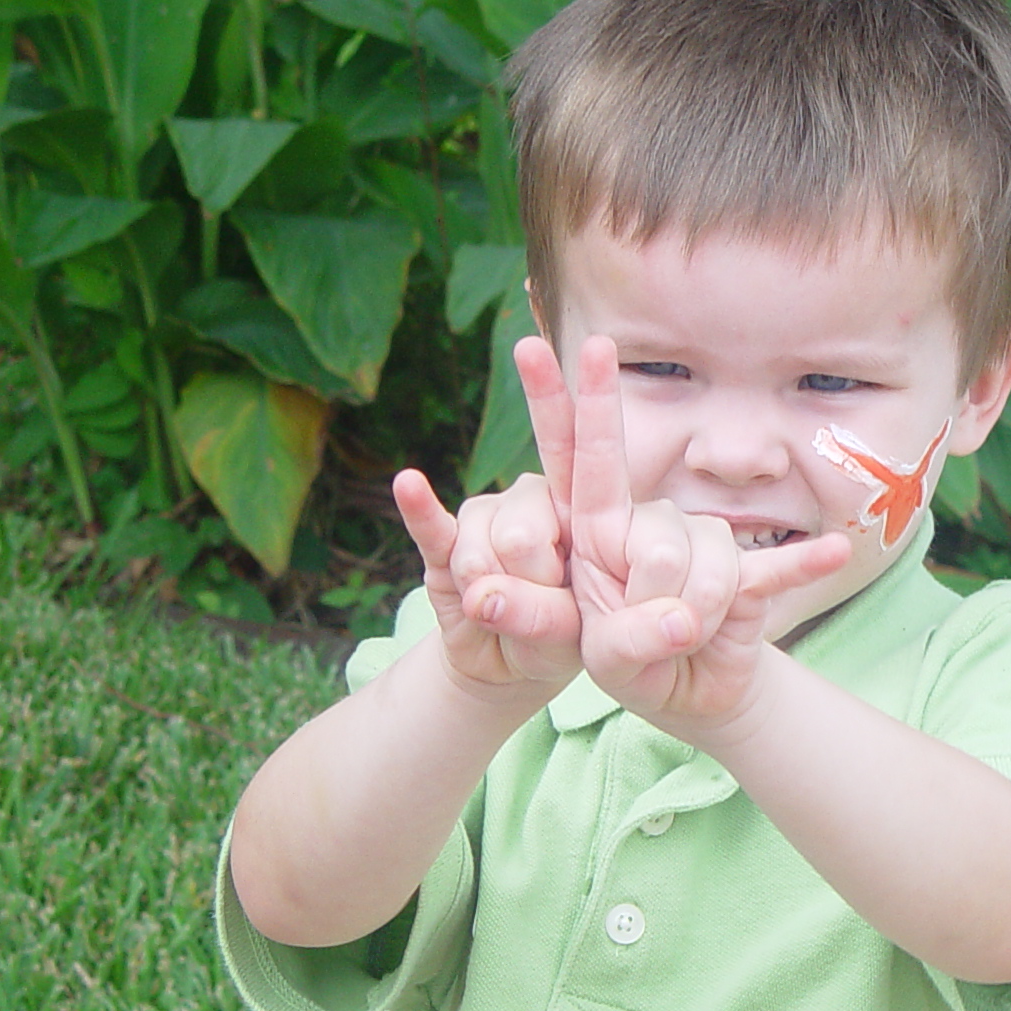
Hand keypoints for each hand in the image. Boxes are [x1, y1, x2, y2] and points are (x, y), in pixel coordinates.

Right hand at [388, 341, 582, 694]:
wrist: (513, 667)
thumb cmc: (566, 637)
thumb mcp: (579, 635)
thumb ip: (550, 615)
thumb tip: (484, 598)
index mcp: (580, 510)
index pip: (588, 448)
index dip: (593, 396)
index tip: (600, 343)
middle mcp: (531, 503)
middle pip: (527, 504)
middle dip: (531, 552)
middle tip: (543, 589)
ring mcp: (484, 524)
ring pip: (482, 539)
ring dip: (495, 590)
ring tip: (513, 617)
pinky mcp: (443, 554)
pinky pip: (432, 528)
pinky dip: (421, 511)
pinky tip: (409, 483)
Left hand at [556, 335, 851, 733]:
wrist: (688, 691)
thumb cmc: (632, 661)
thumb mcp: (608, 660)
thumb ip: (627, 639)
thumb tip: (679, 622)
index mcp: (599, 530)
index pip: (583, 458)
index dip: (576, 402)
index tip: (577, 344)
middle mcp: (651, 523)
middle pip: (659, 537)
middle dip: (653, 599)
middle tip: (651, 635)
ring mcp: (703, 545)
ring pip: (709, 562)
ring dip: (698, 617)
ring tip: (686, 638)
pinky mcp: (747, 578)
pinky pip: (776, 566)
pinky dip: (800, 565)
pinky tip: (833, 553)